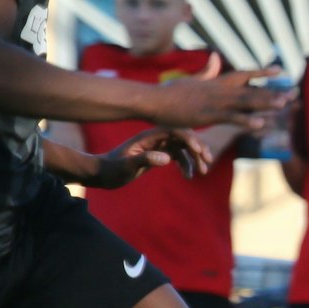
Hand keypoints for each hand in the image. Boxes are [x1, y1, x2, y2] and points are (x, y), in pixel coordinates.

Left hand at [88, 127, 210, 188]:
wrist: (102, 173)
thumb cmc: (111, 170)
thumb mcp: (126, 167)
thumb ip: (144, 160)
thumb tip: (167, 158)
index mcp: (148, 136)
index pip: (175, 130)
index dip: (189, 139)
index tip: (199, 152)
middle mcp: (155, 137)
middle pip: (183, 136)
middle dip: (198, 148)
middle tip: (206, 163)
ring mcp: (158, 145)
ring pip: (184, 146)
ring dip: (195, 157)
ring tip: (202, 173)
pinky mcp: (159, 153)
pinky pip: (179, 155)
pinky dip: (186, 164)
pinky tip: (188, 177)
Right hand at [145, 52, 288, 131]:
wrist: (154, 100)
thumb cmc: (169, 93)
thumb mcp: (192, 80)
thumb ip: (207, 71)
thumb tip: (217, 57)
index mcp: (217, 82)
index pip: (244, 74)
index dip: (262, 72)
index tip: (279, 71)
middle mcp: (220, 90)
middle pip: (252, 89)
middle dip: (272, 92)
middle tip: (293, 93)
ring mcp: (215, 102)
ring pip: (246, 102)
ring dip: (265, 103)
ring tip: (284, 104)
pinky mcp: (209, 114)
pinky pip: (232, 118)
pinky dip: (246, 120)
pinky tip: (260, 124)